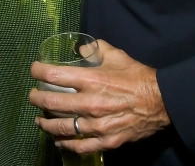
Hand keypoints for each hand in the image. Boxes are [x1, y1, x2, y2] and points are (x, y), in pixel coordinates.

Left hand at [30, 40, 170, 152]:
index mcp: (92, 80)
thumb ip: (96, 49)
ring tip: (40, 120)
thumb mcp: (117, 55)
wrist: (161, 102)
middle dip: (37, 99)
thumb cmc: (137, 77)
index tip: (34, 70)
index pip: (54, 75)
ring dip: (46, 124)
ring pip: (62, 128)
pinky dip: (66, 144)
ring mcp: (97, 125)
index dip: (39, 71)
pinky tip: (59, 140)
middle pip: (52, 103)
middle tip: (33, 96)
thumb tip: (81, 49)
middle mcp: (90, 103)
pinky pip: (80, 145)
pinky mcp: (106, 141)